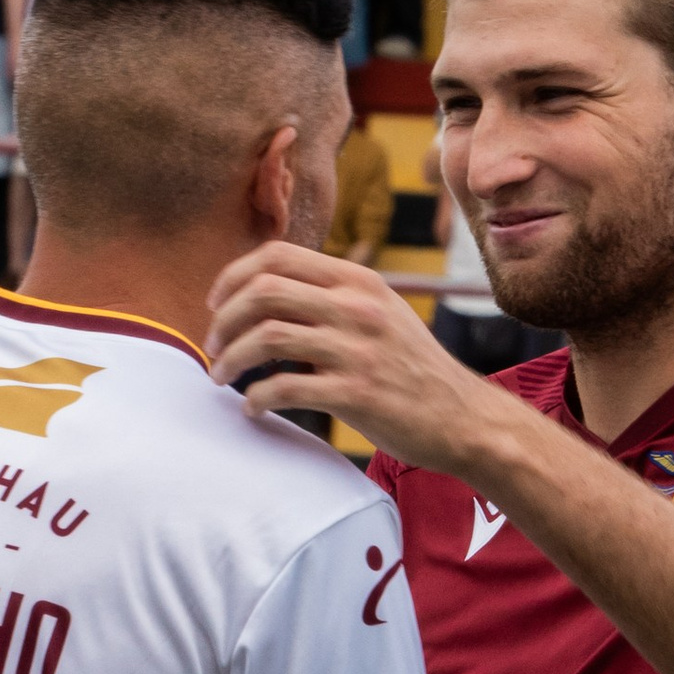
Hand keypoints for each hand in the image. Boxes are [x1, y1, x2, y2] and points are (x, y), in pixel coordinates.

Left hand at [206, 243, 505, 468]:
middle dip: (223, 320)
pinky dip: (258, 398)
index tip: (216, 305)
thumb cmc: (411, 370)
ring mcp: (357, 349)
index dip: (234, 276)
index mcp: (357, 280)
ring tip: (221, 377)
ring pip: (267, 337)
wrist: (462, 418)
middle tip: (212, 347)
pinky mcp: (356, 393)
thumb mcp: (380, 314)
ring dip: (230, 358)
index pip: (277, 256)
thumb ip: (333, 299)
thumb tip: (266, 299)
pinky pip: (285, 388)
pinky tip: (254, 408)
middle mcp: (356, 306)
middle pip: (263, 291)